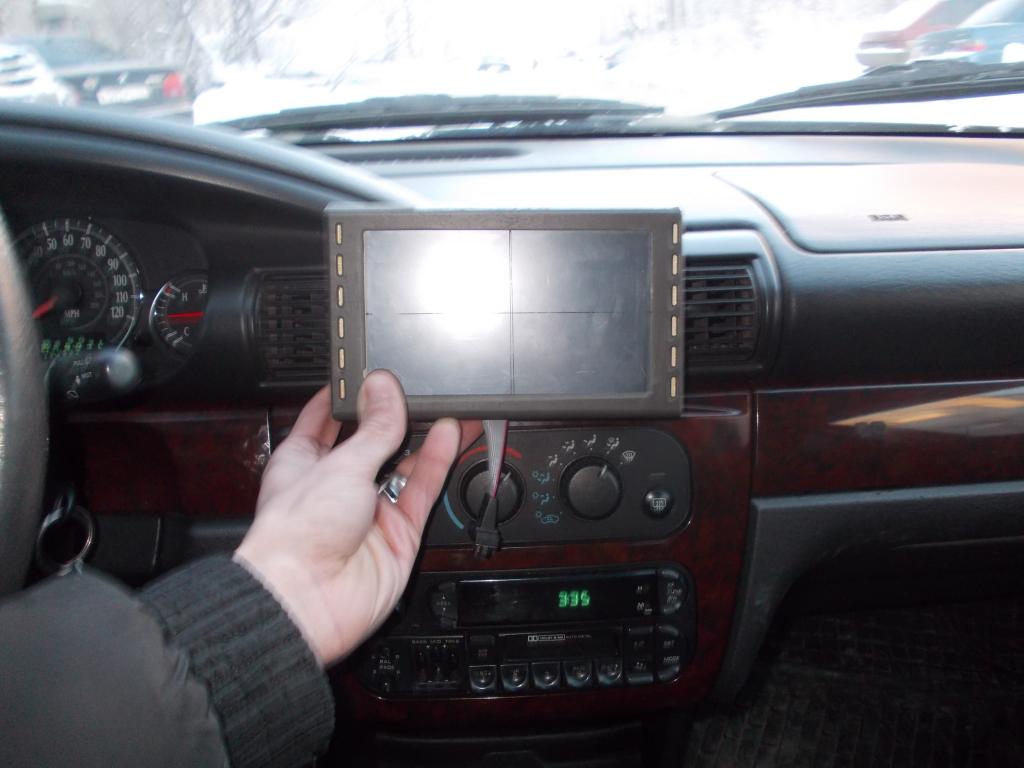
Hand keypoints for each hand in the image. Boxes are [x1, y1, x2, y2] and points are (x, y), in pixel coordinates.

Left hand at [235, 370, 479, 665]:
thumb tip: (384, 388)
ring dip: (423, 437)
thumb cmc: (295, 537)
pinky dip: (437, 463)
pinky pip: (423, 491)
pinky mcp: (399, 534)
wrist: (305, 601)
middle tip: (420, 387)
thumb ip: (373, 427)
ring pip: (404, 466)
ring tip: (446, 405)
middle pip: (374, 442)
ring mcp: (369, 511)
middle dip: (396, 417)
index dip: (350, 396)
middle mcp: (337, 486)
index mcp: (304, 462)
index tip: (372, 372)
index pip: (328, 419)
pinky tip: (448, 435)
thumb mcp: (340, 464)